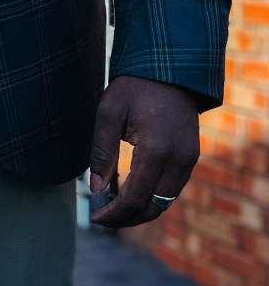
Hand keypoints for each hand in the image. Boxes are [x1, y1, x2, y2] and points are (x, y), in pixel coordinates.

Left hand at [89, 75, 199, 227]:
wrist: (169, 66)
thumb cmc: (134, 86)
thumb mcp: (109, 111)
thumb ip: (102, 151)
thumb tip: (96, 188)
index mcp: (157, 151)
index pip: (134, 198)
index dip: (113, 213)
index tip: (93, 217)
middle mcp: (178, 161)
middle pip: (152, 208)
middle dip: (126, 218)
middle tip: (102, 217)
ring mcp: (189, 160)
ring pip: (165, 202)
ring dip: (140, 210)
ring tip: (113, 207)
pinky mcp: (192, 156)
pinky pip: (172, 188)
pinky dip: (153, 196)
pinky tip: (132, 190)